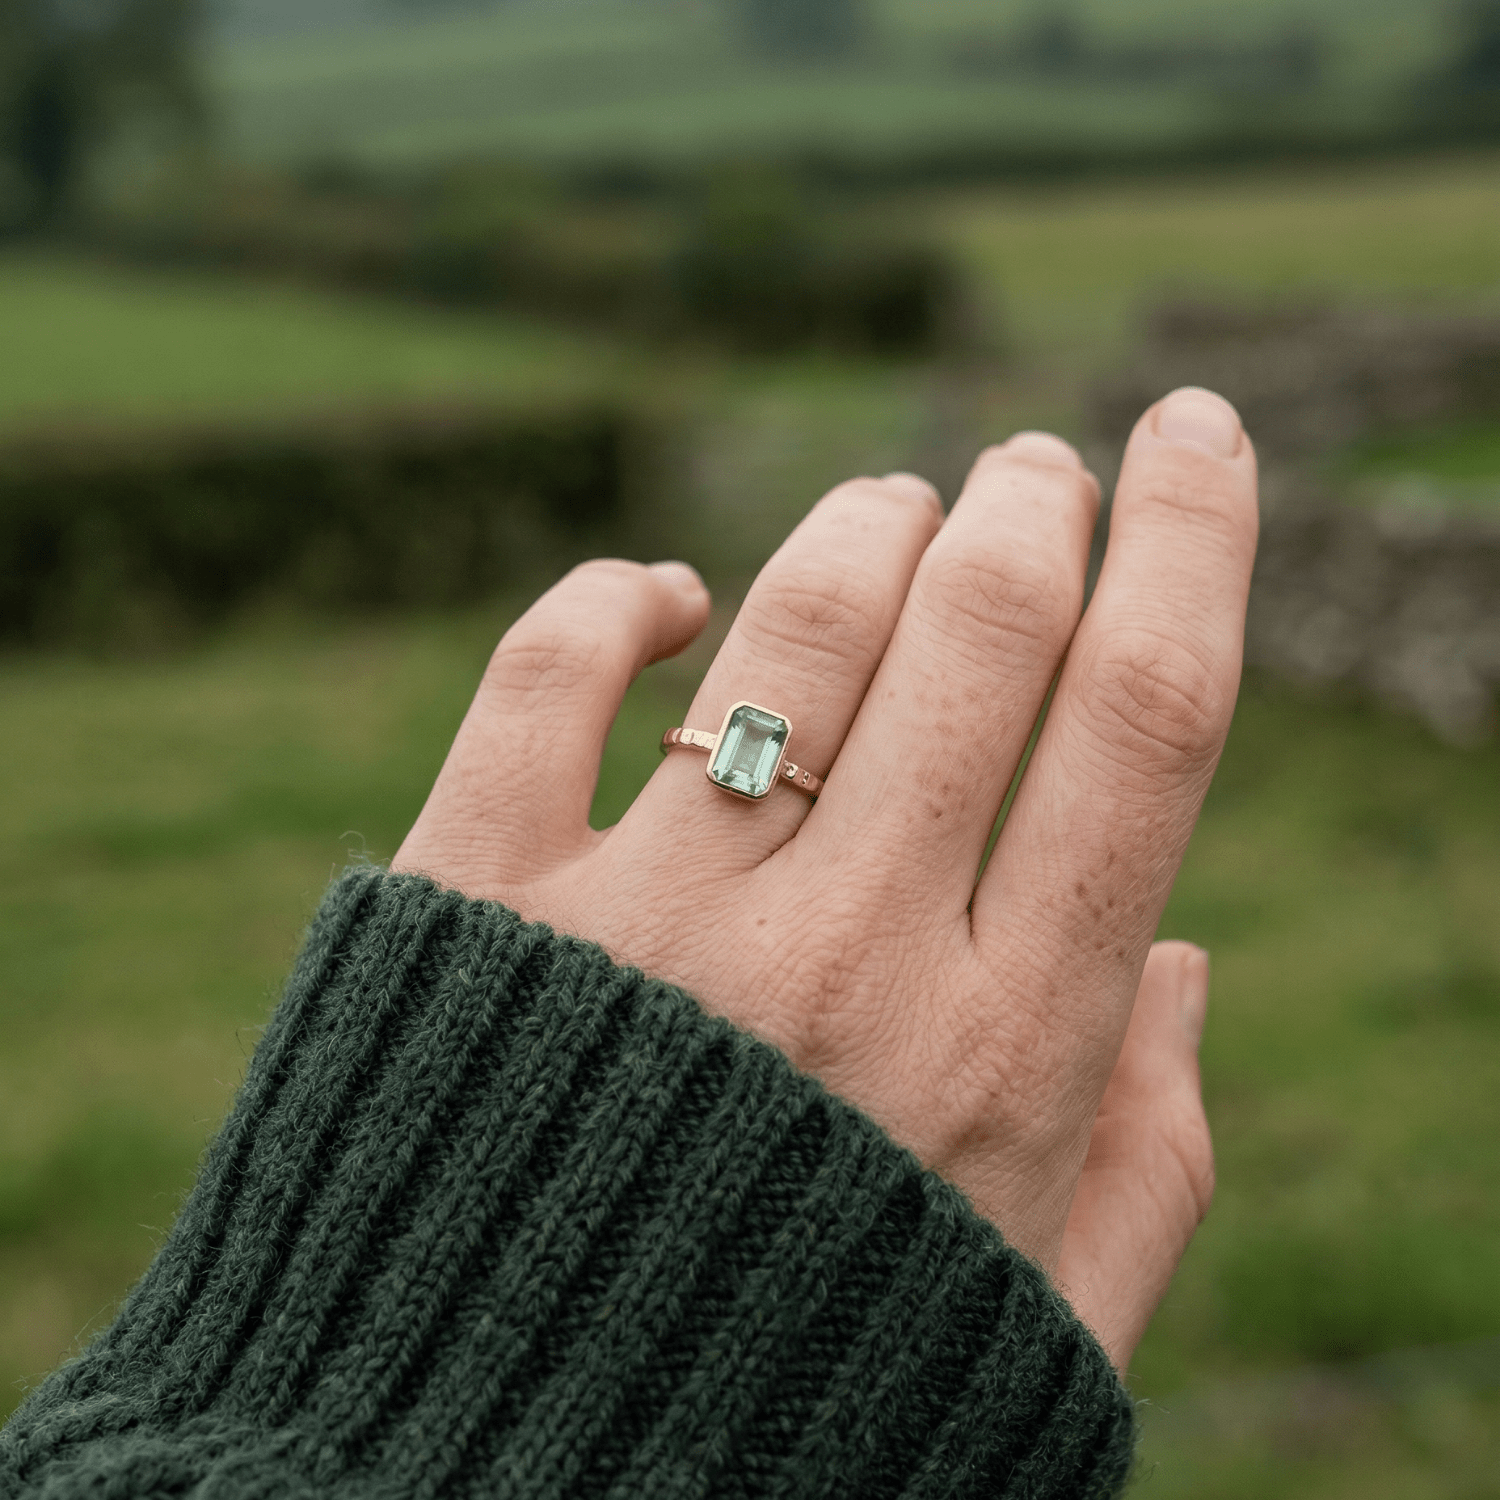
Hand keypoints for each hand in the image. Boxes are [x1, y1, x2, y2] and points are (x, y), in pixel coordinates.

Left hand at [392, 386, 1255, 1370]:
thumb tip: (1182, 958)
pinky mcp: (469, 904)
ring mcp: (644, 923)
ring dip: (869, 527)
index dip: (1196, 543)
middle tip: (1038, 467)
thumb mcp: (1032, 1338)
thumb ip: (1146, 1160)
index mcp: (1003, 1057)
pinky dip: (617, 599)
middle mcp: (839, 962)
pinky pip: (548, 674)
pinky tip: (671, 595)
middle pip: (981, 637)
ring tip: (903, 505)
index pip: (1144, 723)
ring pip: (795, 626)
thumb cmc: (792, 1421)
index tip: (1198, 433)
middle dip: (1033, 509)